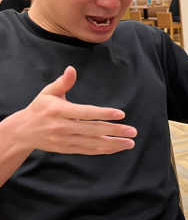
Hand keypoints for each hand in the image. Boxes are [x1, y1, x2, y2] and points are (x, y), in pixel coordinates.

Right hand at [17, 66, 136, 154]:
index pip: (85, 113)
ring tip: (130, 142)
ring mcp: (65, 140)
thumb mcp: (48, 93)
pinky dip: (103, 150)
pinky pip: (88, 150)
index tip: (121, 114)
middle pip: (93, 130)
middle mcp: (62, 127)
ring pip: (93, 143)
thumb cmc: (40, 108)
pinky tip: (117, 147)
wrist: (22, 131)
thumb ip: (63, 82)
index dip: (104, 113)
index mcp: (59, 111)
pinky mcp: (67, 148)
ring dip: (113, 144)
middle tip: (133, 131)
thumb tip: (72, 69)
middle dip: (114, 131)